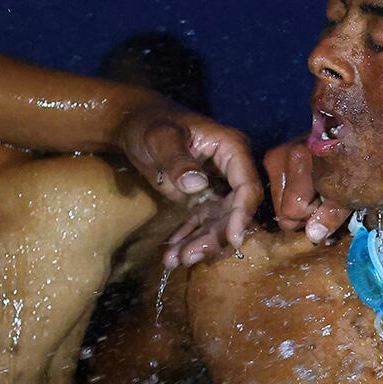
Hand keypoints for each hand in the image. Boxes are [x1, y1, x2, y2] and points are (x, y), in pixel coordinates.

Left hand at [117, 100, 260, 246]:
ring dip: (199, 243)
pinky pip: (201, 223)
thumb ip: (178, 160)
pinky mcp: (203, 198)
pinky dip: (188, 238)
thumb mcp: (160, 138)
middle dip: (214, 237)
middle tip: (189, 257)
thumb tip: (197, 184)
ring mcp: (218, 186)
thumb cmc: (149, 124)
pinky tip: (171, 253)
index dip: (242, 215)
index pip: (247, 186)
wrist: (135, 124)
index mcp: (231, 149)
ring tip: (174, 260)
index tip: (232, 239)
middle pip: (234, 211)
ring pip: (219, 222)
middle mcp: (231, 170)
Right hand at [265, 141, 349, 243]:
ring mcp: (275, 154)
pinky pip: (278, 190)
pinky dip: (292, 192)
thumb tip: (313, 236)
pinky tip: (308, 182)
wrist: (358, 138)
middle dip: (302, 211)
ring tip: (317, 187)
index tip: (328, 201)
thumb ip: (331, 214)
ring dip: (297, 202)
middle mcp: (281, 154)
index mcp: (299, 159)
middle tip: (323, 196)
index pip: (291, 211)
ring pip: (278, 202)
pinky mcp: (274, 156)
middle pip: (281, 210)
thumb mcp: (350, 192)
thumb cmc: (357, 164)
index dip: (311, 215)